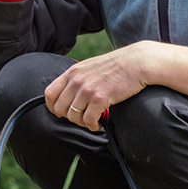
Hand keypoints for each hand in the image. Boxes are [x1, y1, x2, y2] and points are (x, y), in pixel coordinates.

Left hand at [44, 42, 164, 131]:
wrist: (137, 62)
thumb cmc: (116, 66)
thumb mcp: (89, 67)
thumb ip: (77, 78)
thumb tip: (69, 95)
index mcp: (72, 72)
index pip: (50, 93)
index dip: (53, 107)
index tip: (62, 113)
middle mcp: (77, 80)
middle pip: (60, 108)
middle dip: (68, 117)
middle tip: (80, 118)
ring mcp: (87, 89)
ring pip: (73, 116)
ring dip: (81, 123)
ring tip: (91, 121)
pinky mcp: (100, 98)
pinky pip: (88, 119)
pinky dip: (92, 125)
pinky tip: (98, 124)